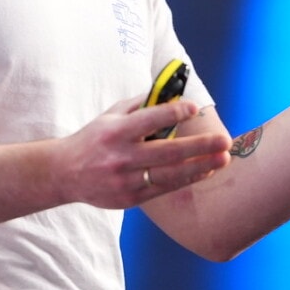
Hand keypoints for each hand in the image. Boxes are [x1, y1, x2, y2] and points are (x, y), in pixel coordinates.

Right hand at [50, 96, 231, 209]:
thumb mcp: (111, 115)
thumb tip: (172, 91)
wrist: (65, 173)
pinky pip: (164, 188)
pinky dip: (187, 178)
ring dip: (201, 166)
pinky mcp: (130, 198)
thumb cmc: (94, 138)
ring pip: (170, 174)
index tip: (194, 108)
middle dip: (199, 146)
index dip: (173, 113)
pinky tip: (205, 170)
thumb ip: (140, 104)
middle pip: (167, 152)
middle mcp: (121, 156)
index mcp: (116, 131)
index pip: (148, 119)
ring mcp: (126, 180)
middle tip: (224, 141)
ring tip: (223, 158)